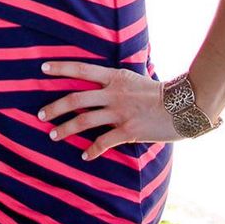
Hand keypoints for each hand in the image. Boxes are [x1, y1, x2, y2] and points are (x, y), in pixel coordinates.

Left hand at [38, 60, 175, 159]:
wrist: (184, 105)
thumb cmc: (162, 93)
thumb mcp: (136, 79)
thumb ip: (118, 82)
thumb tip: (104, 83)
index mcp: (115, 77)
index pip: (81, 70)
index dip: (61, 68)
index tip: (43, 67)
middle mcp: (113, 93)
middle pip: (75, 99)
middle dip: (55, 107)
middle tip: (40, 115)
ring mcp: (119, 112)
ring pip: (83, 121)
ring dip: (65, 129)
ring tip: (53, 135)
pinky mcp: (128, 130)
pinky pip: (103, 142)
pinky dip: (91, 150)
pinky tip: (85, 155)